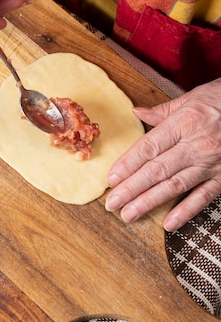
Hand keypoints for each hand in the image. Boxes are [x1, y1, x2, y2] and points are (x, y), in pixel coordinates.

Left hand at [105, 79, 220, 230]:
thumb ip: (162, 111)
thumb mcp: (191, 98)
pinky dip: (186, 212)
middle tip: (111, 203)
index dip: (127, 165)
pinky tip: (168, 224)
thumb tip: (136, 112)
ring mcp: (211, 163)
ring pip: (174, 186)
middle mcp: (195, 145)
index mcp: (183, 124)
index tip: (110, 180)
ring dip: (149, 202)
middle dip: (131, 189)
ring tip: (128, 215)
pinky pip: (203, 197)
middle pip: (156, 170)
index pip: (148, 148)